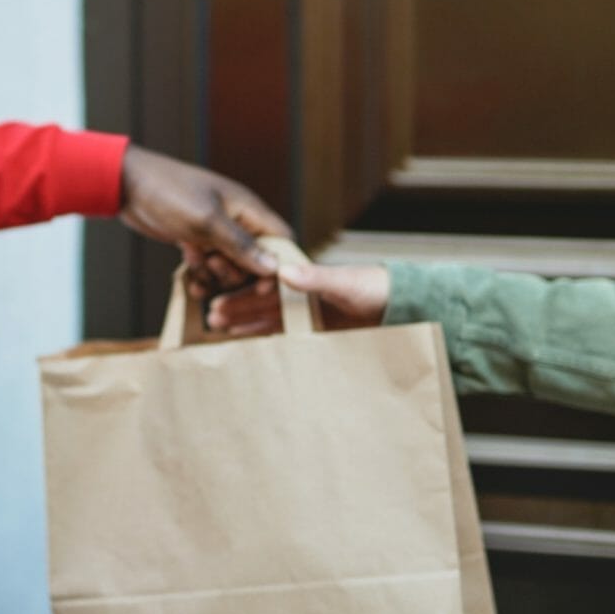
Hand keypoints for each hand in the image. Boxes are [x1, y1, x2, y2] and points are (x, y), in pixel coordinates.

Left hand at [118, 145, 292, 281]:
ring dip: (215, 276)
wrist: (126, 185)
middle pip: (256, 262)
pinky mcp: (197, 241)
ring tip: (195, 262)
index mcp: (248, 209)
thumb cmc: (168, 193)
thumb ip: (241, 244)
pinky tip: (189, 278)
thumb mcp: (205, 221)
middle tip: (213, 264)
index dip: (277, 267)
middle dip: (236, 273)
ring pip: (231, 269)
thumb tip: (274, 268)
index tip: (260, 287)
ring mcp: (216, 232)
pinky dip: (201, 277)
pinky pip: (210, 269)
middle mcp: (237, 221)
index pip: (281, 241)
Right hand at [207, 262, 391, 335]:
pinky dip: (264, 337)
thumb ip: (315, 277)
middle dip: (237, 306)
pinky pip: (284, 336)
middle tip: (212, 315)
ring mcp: (308, 315)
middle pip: (262, 301)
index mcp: (306, 277)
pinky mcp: (317, 333)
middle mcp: (303, 295)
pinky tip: (246, 342)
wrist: (402, 308)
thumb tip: (283, 271)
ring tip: (220, 328)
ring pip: (269, 318)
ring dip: (245, 322)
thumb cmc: (376, 288)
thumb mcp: (344, 281)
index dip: (244, 290)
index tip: (223, 297)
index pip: (266, 282)